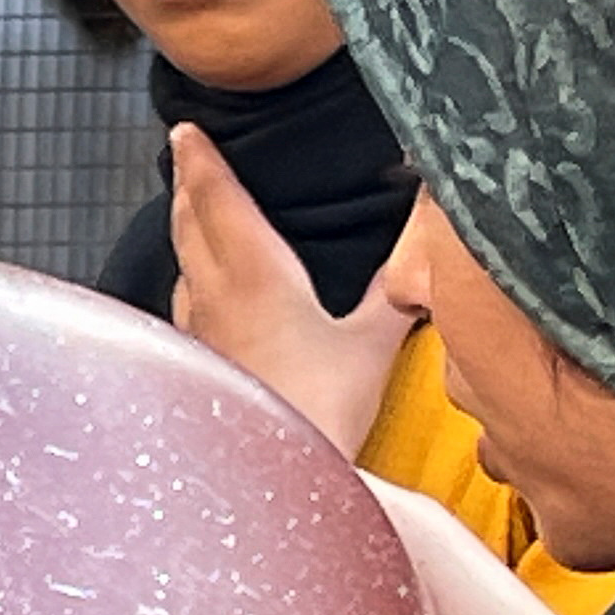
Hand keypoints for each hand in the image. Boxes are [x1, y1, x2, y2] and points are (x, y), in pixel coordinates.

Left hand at [168, 124, 414, 457]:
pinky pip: (187, 312)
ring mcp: (201, 338)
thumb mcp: (375, 341)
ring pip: (183, 268)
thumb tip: (432, 226)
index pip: (218, 201)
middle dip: (186, 186)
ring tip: (188, 213)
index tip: (186, 130)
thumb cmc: (322, 412)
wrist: (270, 484)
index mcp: (255, 276)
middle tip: (182, 156)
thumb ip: (402, 283)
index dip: (202, 161)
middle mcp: (215, 301)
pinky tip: (202, 300)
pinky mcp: (200, 372)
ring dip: (184, 233)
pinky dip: (191, 284)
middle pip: (189, 227)